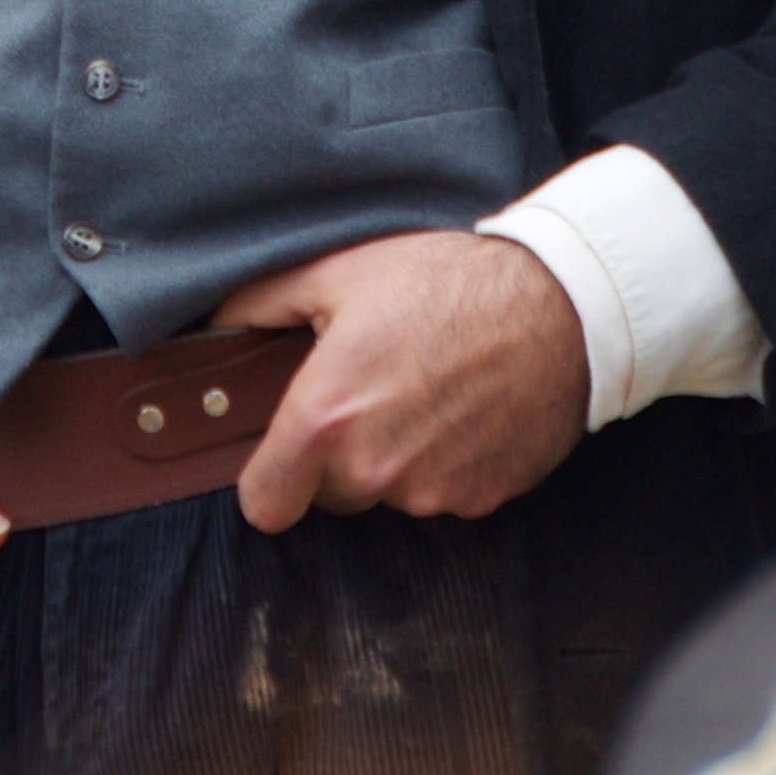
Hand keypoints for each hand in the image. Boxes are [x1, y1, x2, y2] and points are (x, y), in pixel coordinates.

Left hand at [211, 228, 587, 529]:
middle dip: (334, 458)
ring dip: (391, 459)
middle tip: (366, 392)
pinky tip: (459, 410)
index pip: (265, 503)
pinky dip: (442, 464)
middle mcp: (374, 468)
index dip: (267, 480)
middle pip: (327, 496)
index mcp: (326, 418)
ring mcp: (431, 491)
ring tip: (420, 390)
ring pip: (386, 494)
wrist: (559, 306)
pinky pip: (439, 495)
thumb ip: (261, 303)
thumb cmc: (445, 282)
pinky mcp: (479, 500)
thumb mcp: (339, 271)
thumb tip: (215, 325)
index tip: (280, 456)